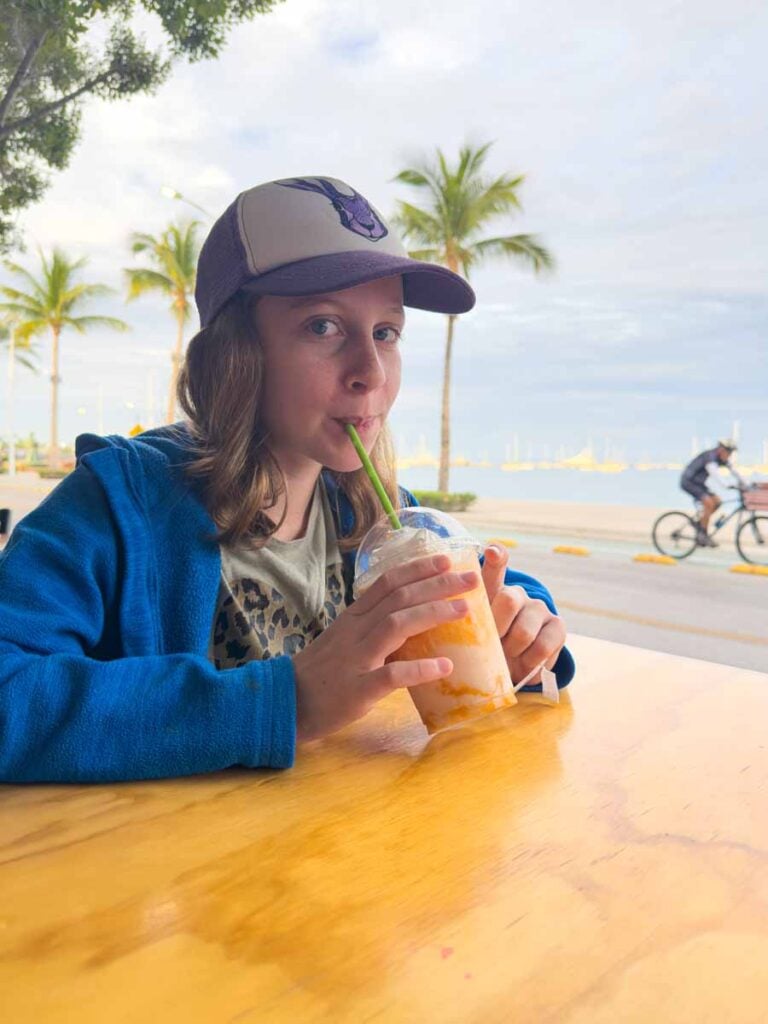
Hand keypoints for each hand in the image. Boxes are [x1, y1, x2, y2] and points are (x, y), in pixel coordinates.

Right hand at [292, 554, 479, 741]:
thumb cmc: (321, 672)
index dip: (418, 568)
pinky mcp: (357, 689)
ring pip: (396, 625)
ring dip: (433, 613)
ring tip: (465, 610)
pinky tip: (445, 667)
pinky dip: (420, 669)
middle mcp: (355, 630)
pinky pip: (391, 675)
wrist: (286, 703)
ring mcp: (356, 658)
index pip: (387, 582)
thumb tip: (413, 618)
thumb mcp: (345, 639)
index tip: (446, 559)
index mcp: (353, 617)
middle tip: (471, 578)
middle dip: (438, 584)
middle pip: (399, 597)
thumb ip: (373, 626)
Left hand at [481, 544, 565, 685]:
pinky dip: (531, 663)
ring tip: (507, 658)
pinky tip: (525, 664)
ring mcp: (539, 608)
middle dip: (498, 629)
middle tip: (492, 646)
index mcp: (490, 592)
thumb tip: (458, 622)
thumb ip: (467, 627)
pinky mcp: (558, 625)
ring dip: (512, 652)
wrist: (513, 668)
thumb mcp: (471, 637)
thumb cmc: (485, 649)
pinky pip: (543, 647)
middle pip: (508, 601)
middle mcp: (516, 594)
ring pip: (524, 632)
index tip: (492, 551)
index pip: (495, 568)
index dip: (496, 557)